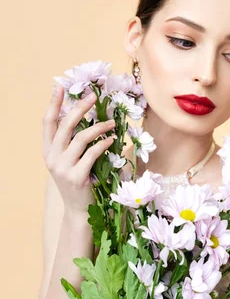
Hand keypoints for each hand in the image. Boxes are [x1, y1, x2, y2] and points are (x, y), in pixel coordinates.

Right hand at [42, 86, 115, 214]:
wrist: (79, 211)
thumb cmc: (79, 183)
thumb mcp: (70, 161)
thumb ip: (72, 143)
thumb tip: (86, 117)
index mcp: (48, 151)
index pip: (47, 122)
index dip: (53, 104)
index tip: (60, 87)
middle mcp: (52, 158)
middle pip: (65, 125)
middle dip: (79, 107)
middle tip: (93, 96)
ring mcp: (63, 168)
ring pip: (81, 138)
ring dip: (99, 127)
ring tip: (111, 122)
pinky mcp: (77, 177)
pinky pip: (92, 154)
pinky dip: (103, 144)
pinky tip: (112, 139)